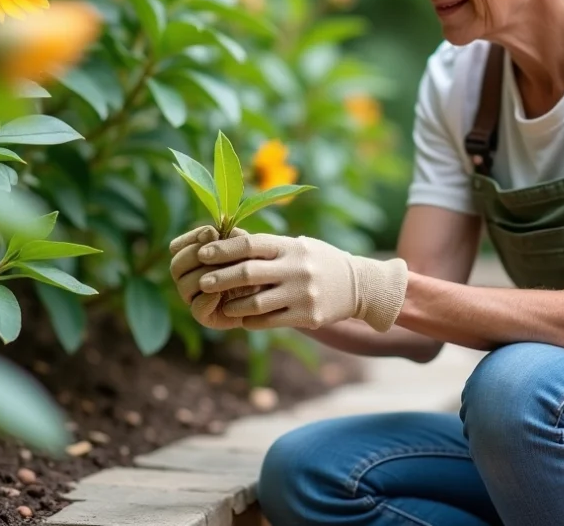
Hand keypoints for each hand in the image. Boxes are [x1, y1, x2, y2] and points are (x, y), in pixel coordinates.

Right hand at [169, 225, 260, 329]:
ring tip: (226, 271)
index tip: (211, 233)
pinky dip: (208, 298)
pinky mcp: (205, 316)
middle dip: (195, 256)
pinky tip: (221, 292)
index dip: (191, 239)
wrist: (270, 289)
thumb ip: (225, 236)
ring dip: (205, 276)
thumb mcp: (241, 244)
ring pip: (184, 285)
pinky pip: (197, 308)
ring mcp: (194, 298)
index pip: (176, 247)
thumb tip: (209, 232)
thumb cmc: (254, 262)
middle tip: (217, 255)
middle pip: (176, 266)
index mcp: (191, 258)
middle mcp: (187, 278)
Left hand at [196, 233, 408, 331]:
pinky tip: (244, 318)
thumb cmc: (320, 262)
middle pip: (248, 273)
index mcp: (292, 247)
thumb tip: (229, 242)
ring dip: (234, 305)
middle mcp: (296, 268)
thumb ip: (270, 248)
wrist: (360, 285)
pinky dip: (252, 320)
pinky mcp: (308, 316)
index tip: (203, 253)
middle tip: (203, 282)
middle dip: (220, 278)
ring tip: (223, 306)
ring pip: (256, 302)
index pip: (250, 245)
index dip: (223, 249)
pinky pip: (270, 321)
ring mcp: (302, 294)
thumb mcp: (300, 246)